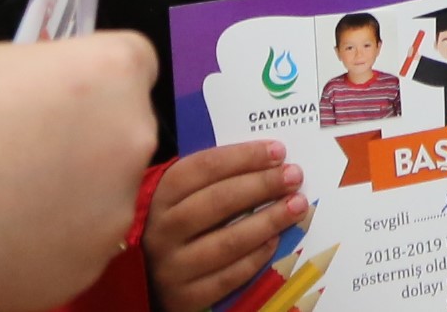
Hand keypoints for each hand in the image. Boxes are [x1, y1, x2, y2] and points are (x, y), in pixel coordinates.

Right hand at [0, 32, 157, 309]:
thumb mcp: (6, 65)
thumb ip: (57, 84)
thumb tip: (64, 108)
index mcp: (115, 73)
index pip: (135, 69)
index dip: (90, 86)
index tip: (52, 101)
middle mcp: (130, 140)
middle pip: (122, 137)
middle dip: (83, 145)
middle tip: (15, 154)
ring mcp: (109, 213)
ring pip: (99, 200)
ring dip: (65, 201)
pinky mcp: (78, 272)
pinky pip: (70, 251)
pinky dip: (40, 247)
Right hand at [145, 141, 306, 311]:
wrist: (149, 280)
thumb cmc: (176, 226)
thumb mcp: (181, 197)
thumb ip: (212, 178)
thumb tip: (267, 158)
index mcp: (160, 196)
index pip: (204, 167)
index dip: (243, 157)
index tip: (278, 151)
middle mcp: (162, 230)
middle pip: (219, 201)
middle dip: (262, 185)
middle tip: (294, 176)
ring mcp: (172, 267)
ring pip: (228, 241)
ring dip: (268, 221)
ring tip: (297, 206)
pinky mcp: (184, 297)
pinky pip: (228, 276)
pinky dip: (255, 257)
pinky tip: (275, 241)